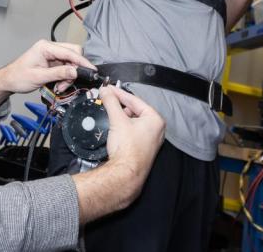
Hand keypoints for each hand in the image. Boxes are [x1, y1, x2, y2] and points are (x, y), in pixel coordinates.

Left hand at [0, 40, 93, 108]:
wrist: (8, 81)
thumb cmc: (18, 77)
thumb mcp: (39, 77)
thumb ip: (59, 73)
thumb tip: (76, 71)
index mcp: (45, 47)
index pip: (70, 51)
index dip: (82, 61)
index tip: (91, 70)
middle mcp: (49, 48)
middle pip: (73, 53)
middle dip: (74, 69)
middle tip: (69, 82)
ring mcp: (51, 54)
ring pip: (71, 62)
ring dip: (69, 75)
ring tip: (60, 86)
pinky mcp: (52, 61)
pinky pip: (65, 67)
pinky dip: (65, 77)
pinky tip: (59, 84)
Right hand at [71, 86, 164, 220]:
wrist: (125, 174)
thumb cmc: (127, 149)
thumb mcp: (117, 120)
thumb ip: (111, 102)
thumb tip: (106, 91)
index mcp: (155, 119)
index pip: (135, 100)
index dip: (119, 93)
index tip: (109, 89)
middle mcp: (157, 129)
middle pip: (135, 110)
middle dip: (120, 105)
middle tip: (108, 99)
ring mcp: (151, 140)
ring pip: (134, 121)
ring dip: (121, 116)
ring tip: (110, 112)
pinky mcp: (143, 148)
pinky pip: (134, 131)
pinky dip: (124, 126)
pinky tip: (115, 127)